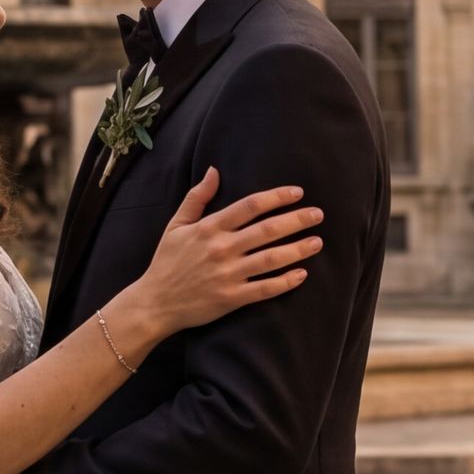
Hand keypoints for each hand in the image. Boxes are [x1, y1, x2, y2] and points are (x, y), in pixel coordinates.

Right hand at [119, 167, 321, 338]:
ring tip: (317, 242)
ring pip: (271, 259)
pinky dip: (286, 282)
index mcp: (209, 228)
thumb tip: (215, 170)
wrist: (155, 303)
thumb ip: (197, 197)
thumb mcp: (176, 225)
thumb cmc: (166, 262)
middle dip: (297, 220)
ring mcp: (228, 275)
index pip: (250, 206)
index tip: (298, 193)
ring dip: (298, 249)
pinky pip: (265, 289)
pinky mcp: (231, 298)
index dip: (277, 197)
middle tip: (318, 214)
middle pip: (267, 230)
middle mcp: (221, 249)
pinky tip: (302, 274)